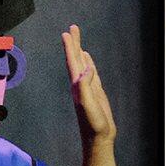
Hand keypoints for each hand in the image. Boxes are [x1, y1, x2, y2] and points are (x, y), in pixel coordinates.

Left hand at [63, 26, 115, 143]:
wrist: (98, 137)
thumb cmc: (93, 123)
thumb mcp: (88, 104)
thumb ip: (85, 86)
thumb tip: (86, 69)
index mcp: (77, 85)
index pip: (72, 62)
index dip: (70, 47)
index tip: (67, 33)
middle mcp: (80, 84)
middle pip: (76, 59)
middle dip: (74, 43)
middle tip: (73, 27)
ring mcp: (88, 87)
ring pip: (83, 64)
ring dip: (80, 51)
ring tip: (77, 39)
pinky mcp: (95, 92)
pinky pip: (91, 73)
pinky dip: (89, 63)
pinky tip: (88, 59)